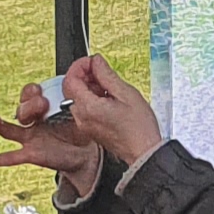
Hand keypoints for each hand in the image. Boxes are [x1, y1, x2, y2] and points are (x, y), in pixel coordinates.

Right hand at [0, 80, 101, 189]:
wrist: (87, 155)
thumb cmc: (81, 131)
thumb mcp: (79, 111)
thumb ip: (74, 100)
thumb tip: (78, 87)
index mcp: (43, 106)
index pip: (30, 93)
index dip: (33, 91)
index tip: (43, 91)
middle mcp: (34, 120)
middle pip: (21, 109)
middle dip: (29, 104)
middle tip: (43, 104)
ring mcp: (30, 137)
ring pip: (11, 129)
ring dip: (2, 124)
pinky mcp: (31, 153)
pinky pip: (10, 157)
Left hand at [60, 54, 164, 176]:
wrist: (143, 152)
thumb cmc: (139, 128)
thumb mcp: (126, 93)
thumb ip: (106, 74)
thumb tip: (96, 62)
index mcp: (88, 107)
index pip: (70, 79)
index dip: (80, 65)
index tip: (92, 61)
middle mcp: (81, 117)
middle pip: (71, 88)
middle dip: (84, 75)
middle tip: (101, 70)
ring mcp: (84, 124)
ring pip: (77, 97)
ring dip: (89, 86)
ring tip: (109, 85)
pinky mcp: (89, 128)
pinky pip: (84, 107)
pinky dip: (92, 97)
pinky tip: (108, 97)